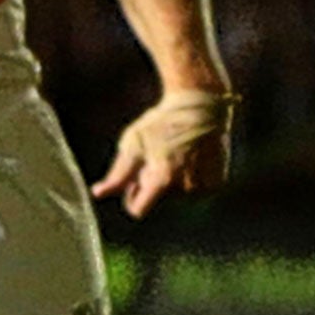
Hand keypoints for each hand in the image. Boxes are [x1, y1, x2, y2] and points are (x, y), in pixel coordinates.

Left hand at [92, 88, 237, 218]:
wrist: (201, 104)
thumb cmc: (162, 122)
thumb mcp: (134, 144)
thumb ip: (118, 174)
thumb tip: (97, 194)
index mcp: (162, 180)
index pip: (137, 210)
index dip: (133, 195)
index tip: (136, 178)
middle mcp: (185, 188)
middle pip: (158, 201)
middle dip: (156, 185)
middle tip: (161, 157)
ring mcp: (203, 187)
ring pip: (178, 198)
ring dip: (174, 182)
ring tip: (177, 154)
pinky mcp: (217, 183)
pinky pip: (197, 192)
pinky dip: (192, 179)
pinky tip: (193, 159)